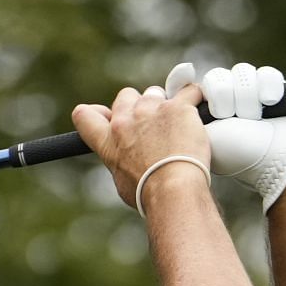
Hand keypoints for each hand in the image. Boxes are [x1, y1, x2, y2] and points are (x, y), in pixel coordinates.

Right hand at [71, 82, 211, 212]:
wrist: (172, 189)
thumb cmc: (149, 192)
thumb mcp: (122, 180)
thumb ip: (120, 160)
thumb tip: (128, 160)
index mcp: (108, 141)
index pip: (84, 115)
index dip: (95, 113)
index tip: (109, 116)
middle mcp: (126, 120)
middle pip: (127, 96)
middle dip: (139, 105)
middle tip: (153, 125)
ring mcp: (152, 110)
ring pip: (157, 93)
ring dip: (166, 105)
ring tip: (180, 126)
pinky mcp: (178, 107)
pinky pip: (190, 92)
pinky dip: (196, 98)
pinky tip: (200, 110)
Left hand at [165, 62, 285, 211]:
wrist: (279, 160)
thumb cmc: (238, 154)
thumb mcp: (201, 133)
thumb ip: (181, 111)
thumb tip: (171, 86)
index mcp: (207, 115)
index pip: (198, 85)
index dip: (208, 92)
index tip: (214, 107)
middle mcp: (228, 104)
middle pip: (218, 76)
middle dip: (225, 97)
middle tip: (231, 119)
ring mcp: (251, 97)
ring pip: (241, 73)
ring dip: (247, 97)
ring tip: (253, 119)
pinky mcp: (274, 92)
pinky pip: (266, 74)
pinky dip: (268, 89)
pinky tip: (270, 104)